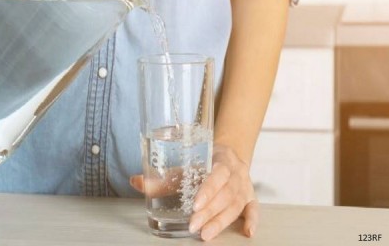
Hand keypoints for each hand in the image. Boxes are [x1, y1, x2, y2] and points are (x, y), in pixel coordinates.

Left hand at [129, 144, 258, 240]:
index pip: (218, 174)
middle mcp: (237, 173)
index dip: (208, 189)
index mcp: (221, 159)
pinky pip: (254, 208)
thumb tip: (134, 181)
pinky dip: (252, 220)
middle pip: (226, 193)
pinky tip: (247, 232)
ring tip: (205, 234)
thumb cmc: (203, 163)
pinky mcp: (250, 198)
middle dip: (209, 211)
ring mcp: (245, 186)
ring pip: (236, 204)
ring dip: (221, 220)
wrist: (227, 155)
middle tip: (193, 225)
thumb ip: (162, 178)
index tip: (195, 204)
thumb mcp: (185, 167)